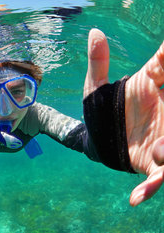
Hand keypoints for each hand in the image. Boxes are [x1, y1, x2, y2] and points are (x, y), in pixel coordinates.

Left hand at [84, 28, 163, 205]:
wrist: (95, 140)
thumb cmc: (98, 111)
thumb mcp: (94, 88)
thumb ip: (97, 62)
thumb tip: (94, 32)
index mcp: (148, 85)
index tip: (163, 56)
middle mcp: (162, 106)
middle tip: (162, 106)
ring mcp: (161, 134)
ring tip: (158, 154)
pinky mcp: (152, 160)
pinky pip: (160, 175)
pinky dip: (151, 186)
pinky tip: (136, 198)